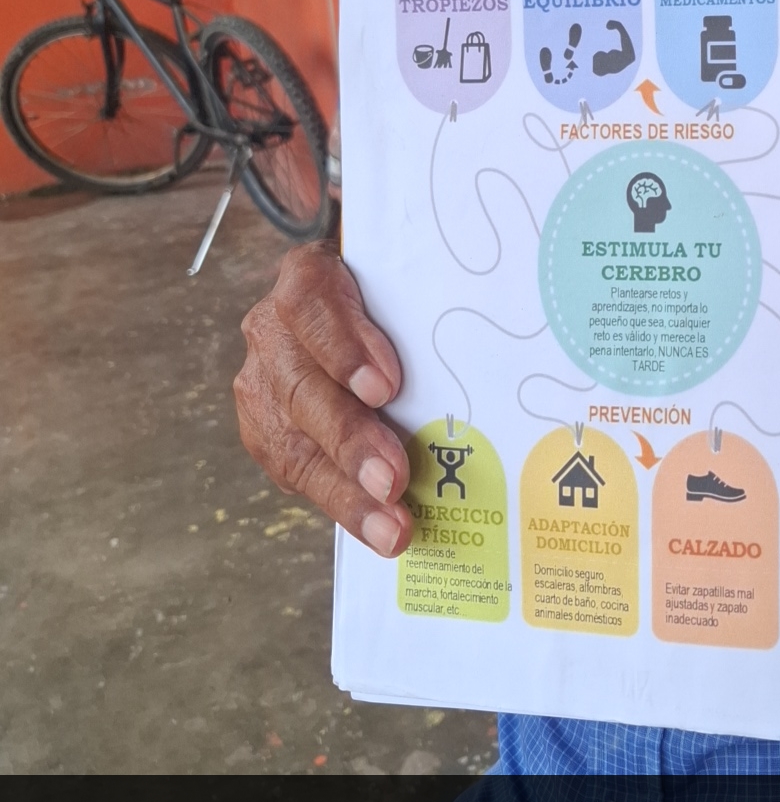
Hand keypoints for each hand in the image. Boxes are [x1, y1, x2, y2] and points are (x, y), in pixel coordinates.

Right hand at [235, 243, 412, 554]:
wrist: (355, 302)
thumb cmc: (393, 294)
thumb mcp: (406, 284)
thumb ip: (427, 304)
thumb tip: (492, 345)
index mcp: (310, 275)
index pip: (311, 302)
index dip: (343, 346)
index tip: (385, 387)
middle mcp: (275, 326)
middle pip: (303, 384)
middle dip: (351, 438)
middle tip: (393, 478)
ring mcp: (264, 378)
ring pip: (293, 438)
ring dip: (344, 488)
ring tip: (390, 525)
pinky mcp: (265, 425)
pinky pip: (293, 468)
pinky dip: (336, 498)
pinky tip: (373, 524)